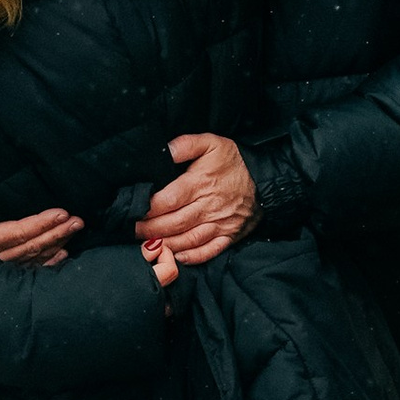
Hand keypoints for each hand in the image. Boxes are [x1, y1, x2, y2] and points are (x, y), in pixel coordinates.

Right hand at [0, 197, 82, 269]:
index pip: (18, 232)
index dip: (41, 223)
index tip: (62, 213)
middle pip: (32, 245)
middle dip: (56, 232)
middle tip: (79, 221)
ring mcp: (1, 271)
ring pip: (35, 258)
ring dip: (57, 244)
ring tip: (75, 231)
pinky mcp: (2, 278)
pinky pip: (30, 272)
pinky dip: (48, 264)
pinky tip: (64, 256)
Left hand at [137, 133, 257, 269]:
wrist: (267, 180)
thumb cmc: (235, 161)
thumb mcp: (211, 143)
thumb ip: (185, 145)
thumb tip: (163, 150)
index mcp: (200, 183)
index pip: (168, 200)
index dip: (148, 208)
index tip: (134, 210)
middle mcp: (209, 207)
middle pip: (174, 223)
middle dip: (150, 229)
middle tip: (132, 231)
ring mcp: (220, 224)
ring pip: (188, 239)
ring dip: (166, 244)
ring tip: (148, 245)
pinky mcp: (229, 236)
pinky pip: (209, 251)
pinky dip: (192, 256)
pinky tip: (177, 256)